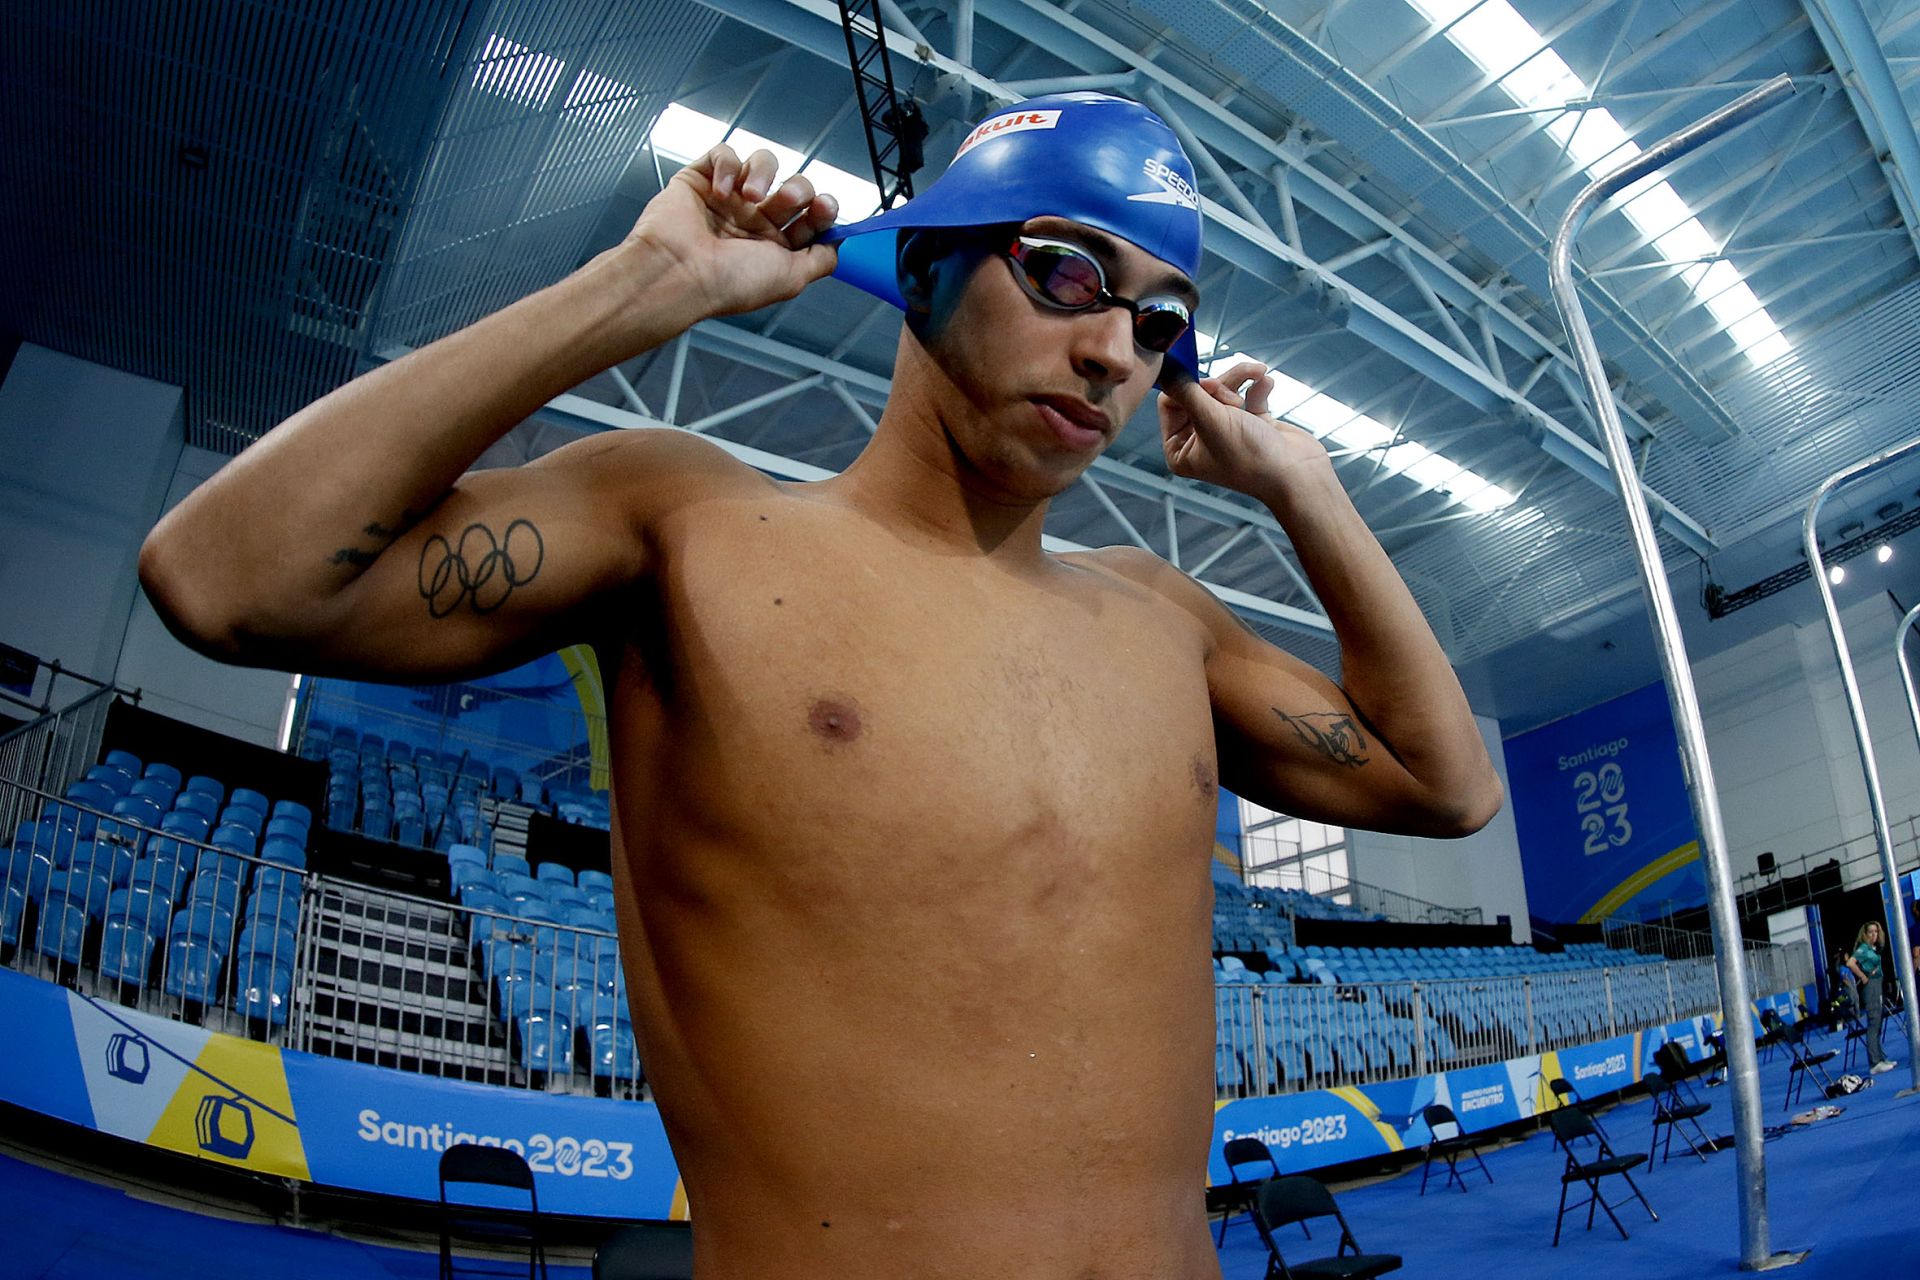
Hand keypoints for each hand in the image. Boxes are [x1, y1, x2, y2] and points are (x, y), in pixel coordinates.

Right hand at [626, 144, 840, 318]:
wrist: (679, 273)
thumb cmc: (727, 283)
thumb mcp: (791, 279)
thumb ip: (821, 260)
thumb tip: (839, 243)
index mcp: (773, 248)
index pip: (809, 218)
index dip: (822, 209)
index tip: (824, 208)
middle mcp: (752, 223)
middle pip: (793, 188)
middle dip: (798, 190)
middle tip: (789, 200)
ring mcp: (727, 200)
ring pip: (763, 164)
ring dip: (765, 174)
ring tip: (752, 196)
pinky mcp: (700, 180)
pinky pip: (723, 154)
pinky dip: (727, 166)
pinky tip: (723, 191)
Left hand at [1157, 360, 1333, 498]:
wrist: (1296, 473)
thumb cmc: (1251, 457)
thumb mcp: (1211, 421)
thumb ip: (1187, 393)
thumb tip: (1167, 371)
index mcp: (1181, 451)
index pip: (1170, 404)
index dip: (1188, 388)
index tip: (1209, 383)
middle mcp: (1200, 442)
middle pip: (1199, 393)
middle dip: (1220, 385)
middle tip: (1232, 391)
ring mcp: (1227, 432)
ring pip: (1225, 390)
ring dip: (1240, 379)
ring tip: (1257, 374)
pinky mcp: (1252, 424)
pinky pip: (1248, 394)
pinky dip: (1257, 387)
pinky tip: (1266, 383)